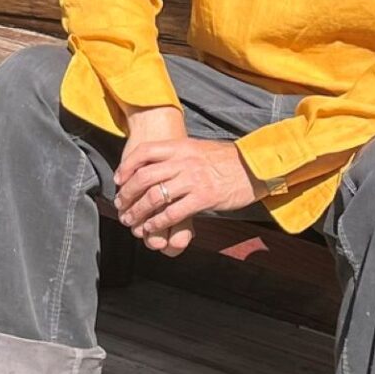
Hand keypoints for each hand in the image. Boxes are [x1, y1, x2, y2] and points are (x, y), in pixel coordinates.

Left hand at [116, 132, 256, 256]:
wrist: (256, 166)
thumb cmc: (229, 160)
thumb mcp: (200, 148)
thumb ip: (180, 154)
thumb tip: (158, 163)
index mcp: (182, 146)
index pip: (144, 152)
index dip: (127, 167)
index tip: (118, 180)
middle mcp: (184, 161)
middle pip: (144, 176)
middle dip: (127, 194)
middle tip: (120, 206)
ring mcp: (193, 179)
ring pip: (154, 196)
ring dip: (138, 212)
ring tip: (131, 221)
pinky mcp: (203, 198)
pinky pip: (172, 212)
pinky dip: (156, 222)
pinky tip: (150, 228)